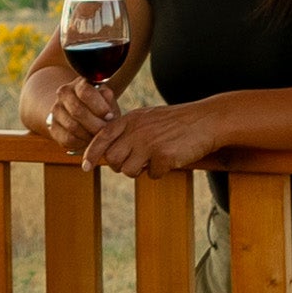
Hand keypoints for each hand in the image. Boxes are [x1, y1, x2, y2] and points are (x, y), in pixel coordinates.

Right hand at [29, 67, 118, 156]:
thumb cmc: (100, 107)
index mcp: (79, 84)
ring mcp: (56, 110)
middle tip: (106, 131)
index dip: (99, 106)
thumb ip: (108, 98)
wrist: (82, 115)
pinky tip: (88, 140)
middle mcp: (64, 94)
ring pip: (72, 126)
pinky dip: (81, 142)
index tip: (110, 116)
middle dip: (95, 124)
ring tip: (99, 137)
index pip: (85, 92)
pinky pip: (67, 138)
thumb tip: (106, 96)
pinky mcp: (53, 128)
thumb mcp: (107, 101)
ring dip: (89, 135)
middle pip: (77, 111)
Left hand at [76, 95, 228, 176]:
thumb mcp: (147, 118)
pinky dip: (159, 171)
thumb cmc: (177, 122)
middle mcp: (136, 131)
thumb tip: (109, 153)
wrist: (206, 120)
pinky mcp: (163, 156)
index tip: (85, 166)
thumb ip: (128, 131)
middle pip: (113, 159)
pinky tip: (170, 159)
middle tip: (135, 162)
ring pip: (128, 170)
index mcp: (130, 120)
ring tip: (154, 159)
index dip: (91, 153)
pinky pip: (151, 175)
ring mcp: (149, 144)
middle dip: (120, 166)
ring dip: (140, 170)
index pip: (102, 137)